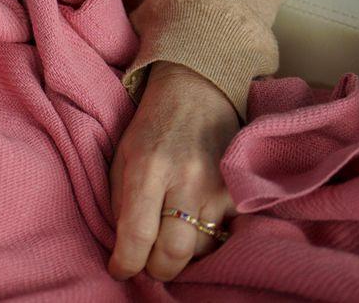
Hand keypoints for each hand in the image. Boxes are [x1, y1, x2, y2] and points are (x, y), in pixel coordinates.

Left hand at [107, 61, 240, 282]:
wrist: (197, 89)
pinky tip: (194, 228)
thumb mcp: (122, 155)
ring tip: (168, 241)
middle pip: (174, 252)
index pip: (137, 235)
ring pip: (202, 248)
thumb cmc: (151, 125)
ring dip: (182, 256)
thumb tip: (123, 248)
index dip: (126, 263)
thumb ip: (119, 201)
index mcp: (147, 168)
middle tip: (147, 265)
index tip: (120, 270)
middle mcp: (185, 179)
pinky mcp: (239, 189)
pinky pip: (224, 233)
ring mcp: (217, 186)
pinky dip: (207, 239)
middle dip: (157, 270)